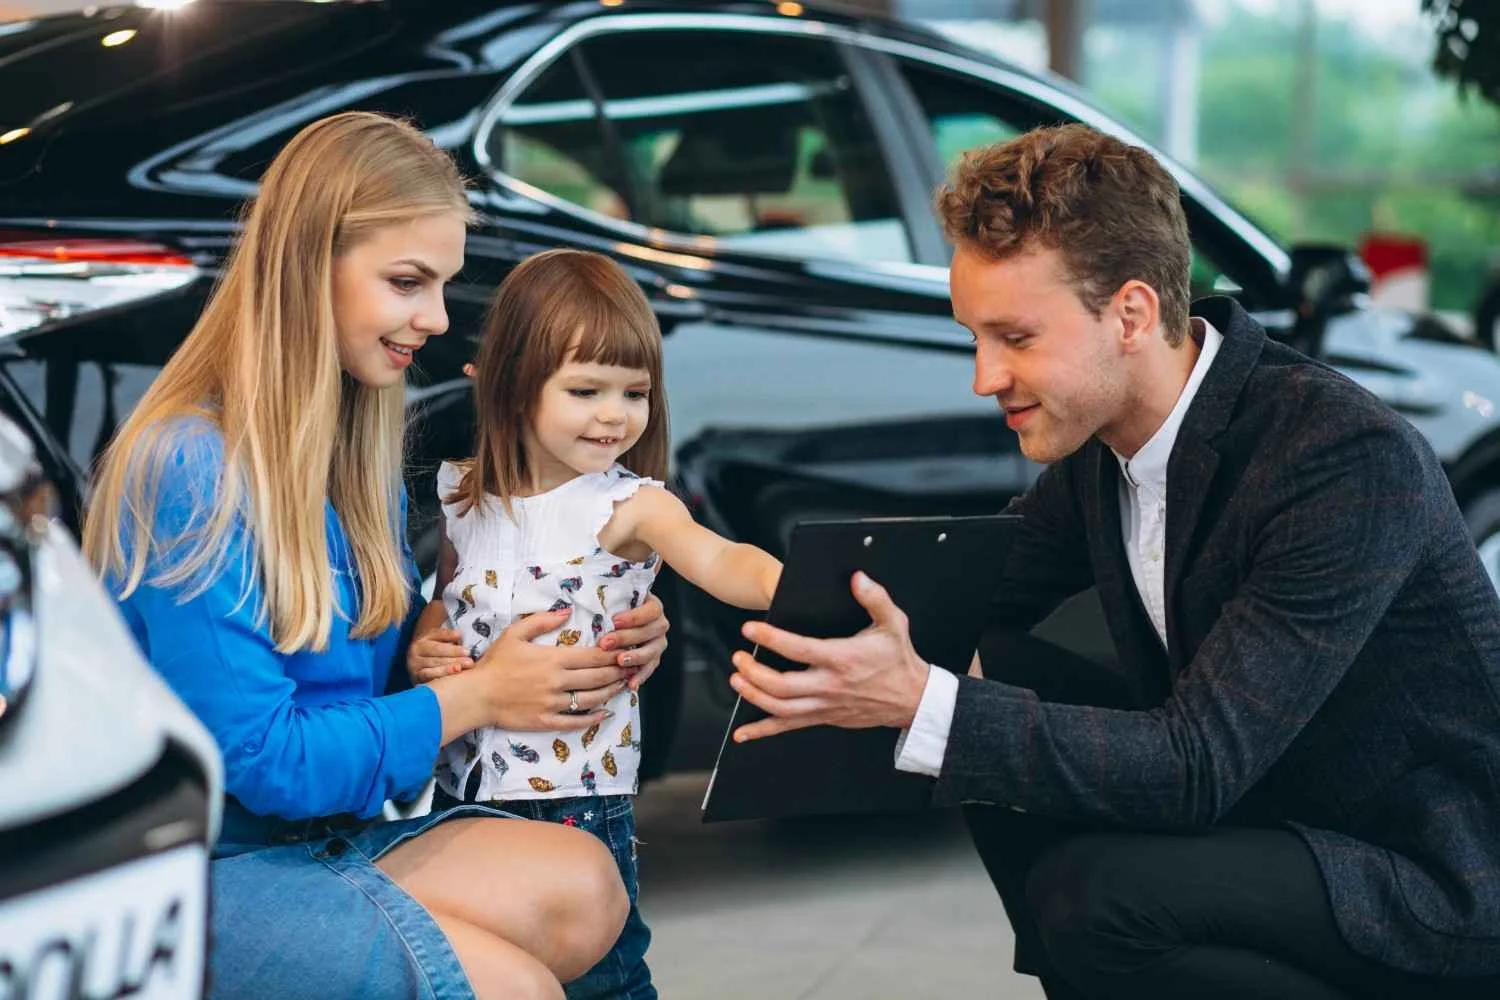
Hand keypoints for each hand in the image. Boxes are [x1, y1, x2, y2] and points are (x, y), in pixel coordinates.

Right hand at [408, 628, 472, 683]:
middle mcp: (416, 651)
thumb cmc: (435, 655)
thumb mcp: (438, 643)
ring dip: (449, 666)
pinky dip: (440, 675)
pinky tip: (451, 677)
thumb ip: (448, 638)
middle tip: (468, 656)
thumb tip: (459, 634)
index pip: (437, 634)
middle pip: (436, 649)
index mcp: (423, 639)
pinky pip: (428, 675)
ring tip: (461, 668)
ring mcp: (415, 664)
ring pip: (433, 663)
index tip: (460, 636)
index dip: (449, 635)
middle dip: (453, 653)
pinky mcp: (417, 677)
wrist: (419, 670)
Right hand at [473, 609, 629, 730]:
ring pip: (591, 699)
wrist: (476, 695)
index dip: (614, 654)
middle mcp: (558, 682)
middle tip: (631, 668)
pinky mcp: (546, 721)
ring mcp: (553, 704)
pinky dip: (593, 718)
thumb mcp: (515, 633)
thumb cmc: (495, 662)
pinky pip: (575, 722)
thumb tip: (567, 611)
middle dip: (618, 672)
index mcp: (553, 659)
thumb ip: (542, 621)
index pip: (593, 656)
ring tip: (623, 686)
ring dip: (611, 692)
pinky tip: (604, 713)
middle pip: (598, 677)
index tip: (626, 650)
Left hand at [600, 593, 670, 690]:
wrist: (616, 624)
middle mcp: (658, 625)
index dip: (634, 616)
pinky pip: (649, 669)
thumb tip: (575, 607)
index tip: (614, 621)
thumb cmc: (611, 609)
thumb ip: (605, 601)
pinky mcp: (652, 659)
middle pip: (652, 631)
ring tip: (619, 661)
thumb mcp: (611, 600)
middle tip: (607, 643)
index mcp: (652, 607)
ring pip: (652, 651)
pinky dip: (640, 676)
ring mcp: (657, 643)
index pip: (652, 610)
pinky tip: (630, 683)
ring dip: (636, 657)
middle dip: (628, 637)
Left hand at [728, 572, 929, 741]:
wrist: (912, 698)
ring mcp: (825, 705)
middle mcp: (830, 685)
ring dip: (754, 696)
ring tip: (737, 680)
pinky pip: (789, 727)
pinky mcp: (824, 718)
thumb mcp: (894, 623)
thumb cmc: (899, 660)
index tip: (750, 628)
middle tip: (738, 657)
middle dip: (754, 671)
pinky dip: (763, 730)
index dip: (771, 638)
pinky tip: (744, 732)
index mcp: (843, 658)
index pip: (799, 649)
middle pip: (782, 686)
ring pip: (781, 709)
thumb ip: (875, 598)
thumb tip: (858, 578)